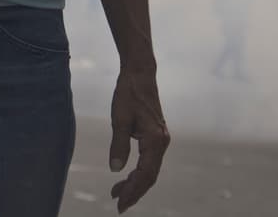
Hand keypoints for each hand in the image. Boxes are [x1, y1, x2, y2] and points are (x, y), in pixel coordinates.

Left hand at [108, 68, 169, 212]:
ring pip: (150, 169)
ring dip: (135, 182)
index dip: (133, 191)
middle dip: (134, 191)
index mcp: (155, 140)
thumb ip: (118, 145)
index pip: (145, 174)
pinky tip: (126, 175)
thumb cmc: (128, 93)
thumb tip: (115, 169)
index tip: (120, 203)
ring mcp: (160, 140)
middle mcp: (161, 143)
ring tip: (117, 192)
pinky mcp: (156, 136)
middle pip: (150, 176)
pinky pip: (149, 160)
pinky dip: (138, 171)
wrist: (140, 74)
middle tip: (118, 204)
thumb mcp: (119, 119)